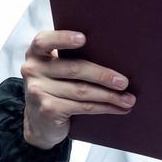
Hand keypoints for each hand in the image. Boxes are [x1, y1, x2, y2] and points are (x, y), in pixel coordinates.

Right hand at [20, 30, 136, 149]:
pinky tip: (118, 108)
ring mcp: (38, 91)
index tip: (84, 38)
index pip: (45, 41)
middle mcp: (33, 70)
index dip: (63, 38)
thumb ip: (72, 58)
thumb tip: (116, 54)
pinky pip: (82, 107)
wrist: (40, 123)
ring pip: (82, 91)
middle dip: (103, 75)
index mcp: (36, 53)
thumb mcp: (56, 69)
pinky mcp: (48, 110)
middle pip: (74, 69)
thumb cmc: (56, 88)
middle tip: (124, 82)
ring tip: (128, 99)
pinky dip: (104, 107)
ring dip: (109, 96)